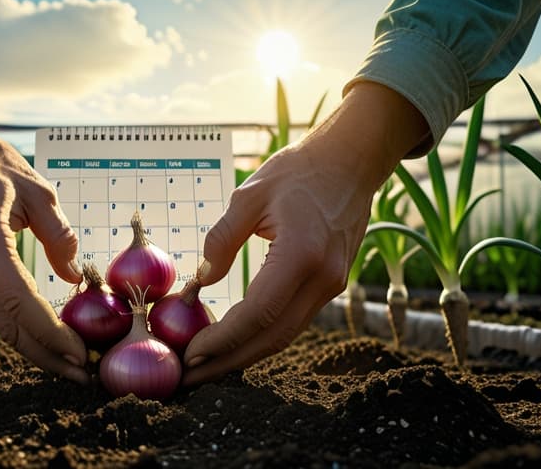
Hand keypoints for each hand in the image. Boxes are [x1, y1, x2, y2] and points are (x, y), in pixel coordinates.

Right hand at [0, 90, 88, 383]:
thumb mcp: (38, 192)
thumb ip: (58, 236)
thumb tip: (73, 277)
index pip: (20, 304)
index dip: (52, 335)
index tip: (81, 354)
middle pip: (8, 329)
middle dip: (47, 357)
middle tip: (82, 374)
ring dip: (34, 348)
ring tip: (70, 361)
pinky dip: (18, 330)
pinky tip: (44, 337)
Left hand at [182, 82, 428, 384]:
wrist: (350, 163)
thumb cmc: (297, 172)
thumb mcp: (249, 196)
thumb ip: (221, 240)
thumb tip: (201, 282)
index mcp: (301, 255)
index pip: (257, 313)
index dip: (222, 340)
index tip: (189, 355)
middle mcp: (322, 279)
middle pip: (272, 338)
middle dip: (228, 362)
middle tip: (190, 378)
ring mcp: (332, 286)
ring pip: (284, 336)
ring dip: (244, 355)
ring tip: (205, 367)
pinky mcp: (331, 286)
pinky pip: (292, 321)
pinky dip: (261, 337)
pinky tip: (234, 342)